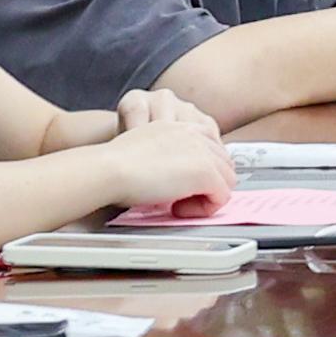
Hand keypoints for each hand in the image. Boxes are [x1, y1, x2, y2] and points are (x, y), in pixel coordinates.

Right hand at [101, 91, 233, 214]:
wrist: (108, 168)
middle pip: (224, 163)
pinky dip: (204, 209)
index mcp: (179, 127)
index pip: (211, 147)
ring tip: (178, 206)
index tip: (186, 186)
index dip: (203, 170)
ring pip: (228, 180)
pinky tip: (177, 209)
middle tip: (181, 199)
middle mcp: (194, 133)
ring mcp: (203, 151)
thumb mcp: (145, 152)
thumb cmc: (113, 166)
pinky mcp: (205, 171)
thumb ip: (166, 158)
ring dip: (207, 197)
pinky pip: (222, 197)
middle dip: (208, 185)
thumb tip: (174, 178)